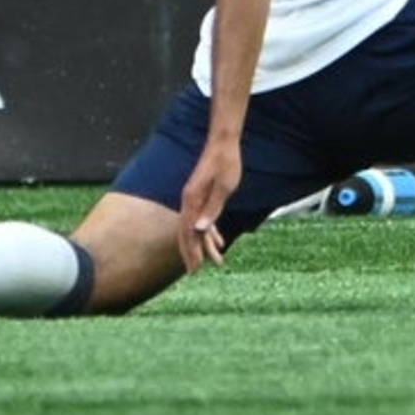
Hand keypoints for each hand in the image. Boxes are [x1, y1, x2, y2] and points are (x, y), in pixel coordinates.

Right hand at [177, 141, 241, 273]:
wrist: (223, 143)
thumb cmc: (226, 163)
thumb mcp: (224, 186)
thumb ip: (212, 208)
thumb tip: (200, 230)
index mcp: (193, 200)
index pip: (188, 232)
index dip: (190, 252)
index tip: (194, 269)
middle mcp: (189, 201)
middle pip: (188, 233)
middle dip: (193, 253)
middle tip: (197, 272)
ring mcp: (194, 199)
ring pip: (196, 227)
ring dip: (205, 244)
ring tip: (217, 261)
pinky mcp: (201, 196)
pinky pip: (203, 218)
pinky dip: (210, 231)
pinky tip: (220, 242)